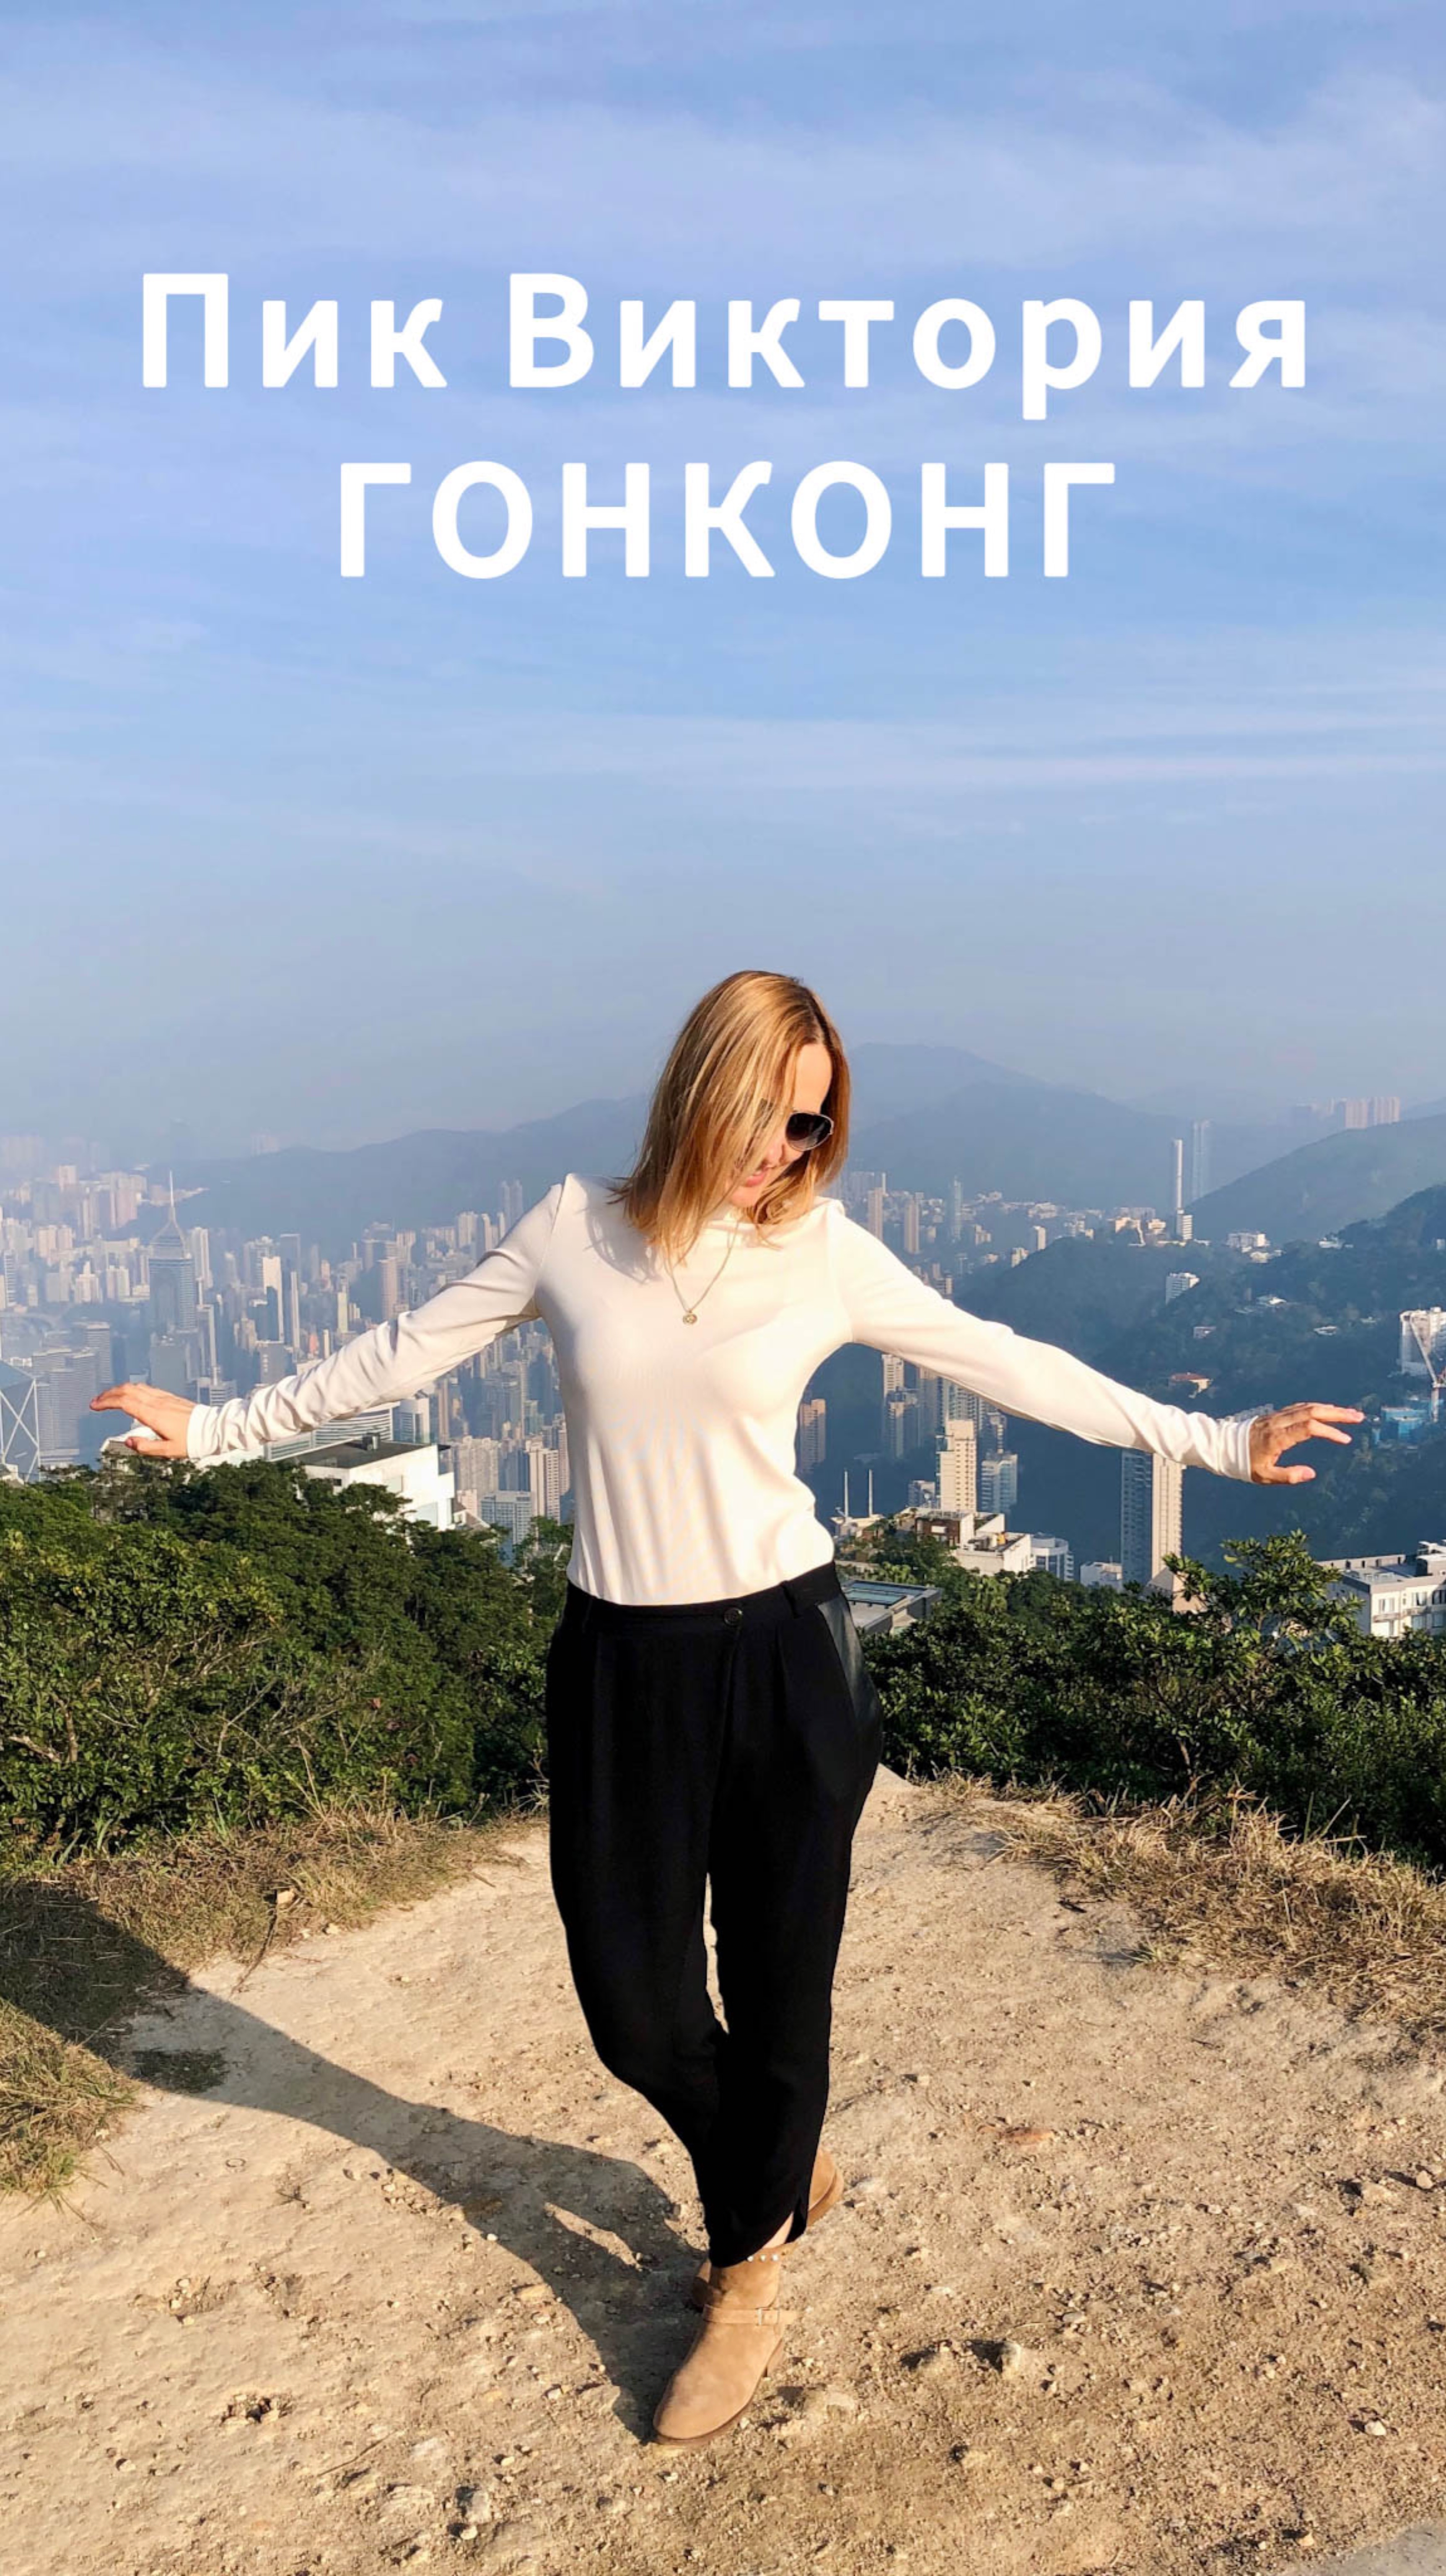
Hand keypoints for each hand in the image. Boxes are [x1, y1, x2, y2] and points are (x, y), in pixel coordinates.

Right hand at [90, 1381, 195, 1460]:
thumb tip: (127, 1442)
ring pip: (136, 1387)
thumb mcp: (168, 1451)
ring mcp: (164, 1398)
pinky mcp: (170, 1398)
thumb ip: (146, 1447)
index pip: (124, 1402)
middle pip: (127, 1390)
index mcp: (153, 1415)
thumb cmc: (193, 1441)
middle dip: (108, 1394)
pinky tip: (130, 1395)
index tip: (94, 1406)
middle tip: (97, 1401)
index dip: (106, 1402)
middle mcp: (157, 1402)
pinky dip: (132, 1389)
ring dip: (119, 1390)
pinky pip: (147, 1389)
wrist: (213, 1429)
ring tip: (109, 1398)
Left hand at [1248, 1401, 1363, 1485]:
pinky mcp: (1274, 1415)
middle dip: (1337, 1413)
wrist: (1221, 1446)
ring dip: (1329, 1408)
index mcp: (1278, 1437)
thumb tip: (1311, 1473)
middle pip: (1312, 1411)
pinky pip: (1299, 1407)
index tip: (1345, 1439)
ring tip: (1348, 1414)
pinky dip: (1315, 1407)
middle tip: (1358, 1416)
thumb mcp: (1263, 1476)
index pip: (1310, 1428)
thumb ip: (1288, 1476)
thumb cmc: (1242, 1464)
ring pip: (1307, 1406)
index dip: (1329, 1431)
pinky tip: (1325, 1411)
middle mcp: (1279, 1423)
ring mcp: (1276, 1416)